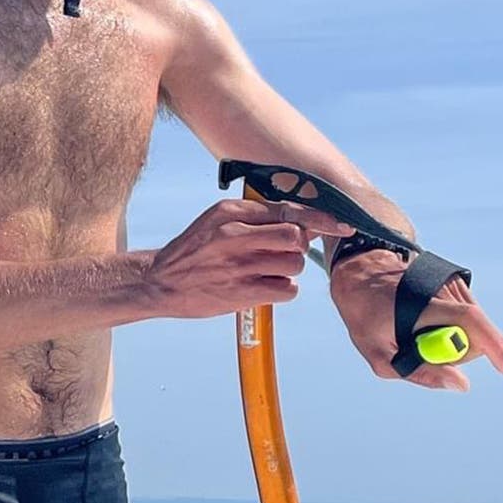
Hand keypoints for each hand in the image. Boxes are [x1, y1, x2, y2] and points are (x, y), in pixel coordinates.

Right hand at [148, 198, 353, 318]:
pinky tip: (262, 287)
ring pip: (294, 264)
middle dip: (299, 246)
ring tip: (265, 272)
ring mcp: (238, 265)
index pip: (288, 210)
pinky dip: (282, 289)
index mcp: (231, 212)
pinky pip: (287, 289)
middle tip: (283, 253)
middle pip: (296, 236)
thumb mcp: (217, 221)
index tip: (342, 225)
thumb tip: (304, 223)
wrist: (160, 282)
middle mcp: (235, 234)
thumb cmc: (196, 251)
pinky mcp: (241, 292)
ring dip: (288, 270)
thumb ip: (256, 218)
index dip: (320, 218)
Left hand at [328, 257, 502, 390]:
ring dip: (453, 339)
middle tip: (426, 354)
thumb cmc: (366, 318)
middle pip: (476, 331)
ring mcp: (451, 283)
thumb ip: (420, 373)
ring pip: (472, 326)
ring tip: (416, 330)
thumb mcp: (380, 356)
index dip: (493, 344)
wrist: (361, 274)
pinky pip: (466, 317)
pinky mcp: (455, 283)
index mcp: (423, 303)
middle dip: (461, 352)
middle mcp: (443, 288)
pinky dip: (451, 327)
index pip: (469, 320)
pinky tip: (425, 320)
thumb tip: (462, 384)